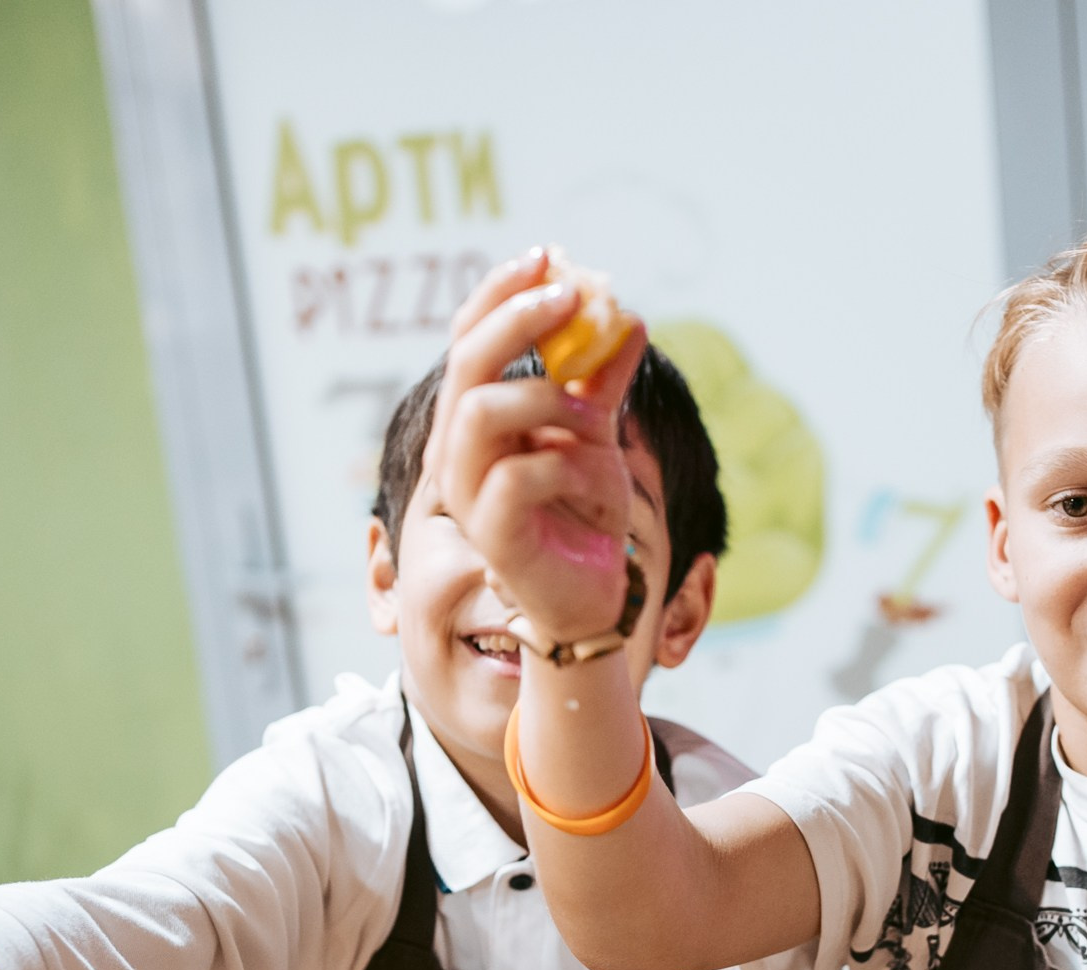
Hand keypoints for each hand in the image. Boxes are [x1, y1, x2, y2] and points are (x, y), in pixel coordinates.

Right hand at [424, 247, 650, 642]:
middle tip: (572, 295)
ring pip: (483, 412)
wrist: (593, 596)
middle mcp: (459, 452)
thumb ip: (604, 381)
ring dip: (551, 402)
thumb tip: (627, 316)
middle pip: (465, 365)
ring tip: (593, 425)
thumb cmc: (584, 517)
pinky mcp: (491, 535)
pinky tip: (599, 484)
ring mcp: (467, 495)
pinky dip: (571, 466)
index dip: (501, 292)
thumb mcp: (600, 435)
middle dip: (518, 319)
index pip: (469, 339)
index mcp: (478, 420)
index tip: (548, 257)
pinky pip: (521, 474)